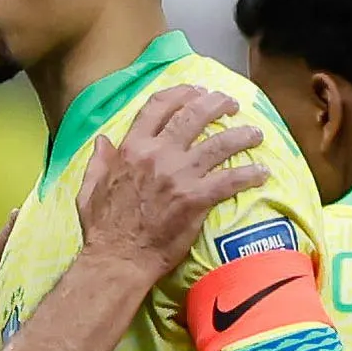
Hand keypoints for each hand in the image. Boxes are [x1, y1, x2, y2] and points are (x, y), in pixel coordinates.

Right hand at [66, 84, 268, 284]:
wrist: (119, 259)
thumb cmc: (103, 229)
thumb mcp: (90, 188)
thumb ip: (98, 162)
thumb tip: (102, 140)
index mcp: (132, 148)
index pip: (159, 106)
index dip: (182, 93)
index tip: (197, 91)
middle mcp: (157, 155)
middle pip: (194, 116)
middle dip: (217, 104)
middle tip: (231, 104)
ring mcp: (179, 175)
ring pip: (219, 144)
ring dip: (242, 135)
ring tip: (256, 134)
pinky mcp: (196, 198)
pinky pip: (230, 179)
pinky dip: (249, 174)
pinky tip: (261, 173)